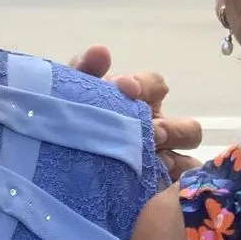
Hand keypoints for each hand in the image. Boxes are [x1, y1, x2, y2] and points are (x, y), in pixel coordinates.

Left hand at [70, 45, 202, 181]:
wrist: (52, 154)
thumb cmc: (71, 113)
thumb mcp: (73, 88)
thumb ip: (86, 68)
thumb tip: (101, 51)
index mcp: (139, 99)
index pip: (157, 84)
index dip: (147, 86)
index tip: (127, 89)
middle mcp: (156, 128)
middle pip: (187, 127)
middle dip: (171, 130)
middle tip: (150, 134)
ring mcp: (157, 160)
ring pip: (188, 160)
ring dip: (175, 159)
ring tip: (152, 162)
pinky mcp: (152, 188)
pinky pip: (176, 188)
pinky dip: (170, 186)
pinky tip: (151, 186)